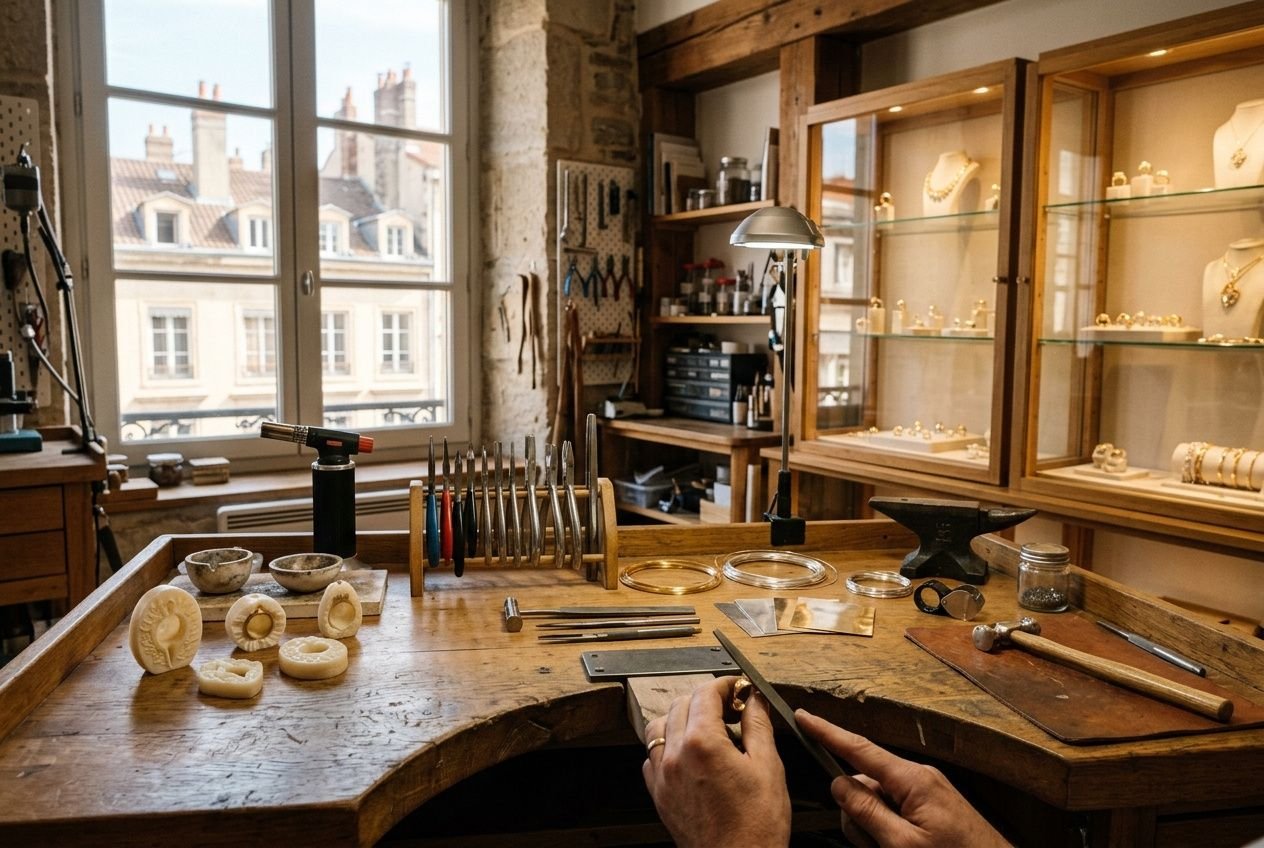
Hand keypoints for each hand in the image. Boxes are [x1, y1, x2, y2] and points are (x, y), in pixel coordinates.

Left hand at [642, 676, 790, 847]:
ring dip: (681, 718)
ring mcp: (663, 776)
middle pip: (681, 704)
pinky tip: (689, 755)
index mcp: (703, 743)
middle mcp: (675, 755)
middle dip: (706, 699)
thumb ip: (758, 726)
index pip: (706, 693)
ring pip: (659, 727)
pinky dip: (668, 746)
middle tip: (730, 708)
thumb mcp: (768, 768)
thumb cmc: (756, 827)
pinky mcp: (659, 795)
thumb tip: (754, 700)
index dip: (725, 685)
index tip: (738, 688)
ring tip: (707, 728)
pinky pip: (652, 757)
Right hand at [797, 709, 1009, 847]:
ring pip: (878, 801)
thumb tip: (839, 782)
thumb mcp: (902, 845)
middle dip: (857, 813)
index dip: (827, 732)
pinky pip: (896, 810)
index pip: (859, 749)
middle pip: (865, 783)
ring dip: (874, 828)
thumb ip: (867, 812)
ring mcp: (927, 792)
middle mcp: (919, 778)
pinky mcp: (932, 807)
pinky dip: (889, 831)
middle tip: (871, 845)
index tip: (802, 716)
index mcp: (912, 779)